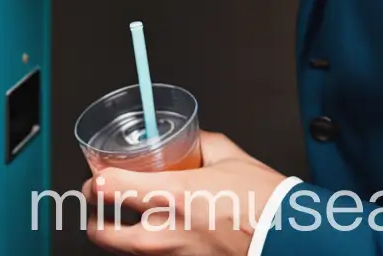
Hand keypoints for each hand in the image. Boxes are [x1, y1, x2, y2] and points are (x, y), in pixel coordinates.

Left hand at [83, 131, 285, 255]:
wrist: (289, 240)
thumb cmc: (264, 202)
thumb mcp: (230, 157)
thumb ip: (203, 143)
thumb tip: (189, 138)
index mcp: (174, 196)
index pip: (110, 189)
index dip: (96, 181)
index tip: (97, 176)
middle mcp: (166, 233)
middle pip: (103, 234)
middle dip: (93, 219)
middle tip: (98, 204)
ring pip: (126, 252)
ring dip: (119, 236)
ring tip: (124, 220)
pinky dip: (149, 248)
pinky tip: (162, 233)